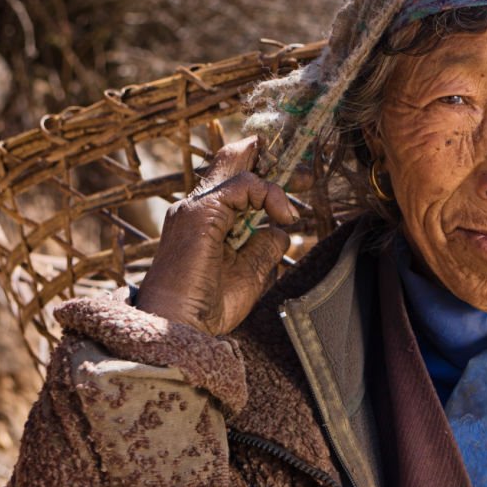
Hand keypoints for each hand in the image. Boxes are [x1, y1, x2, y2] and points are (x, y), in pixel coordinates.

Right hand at [135, 136, 297, 334]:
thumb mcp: (250, 273)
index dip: (265, 171)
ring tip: (291, 209)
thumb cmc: (209, 307)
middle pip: (232, 161)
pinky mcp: (201, 212)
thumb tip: (281, 230)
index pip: (233, 179)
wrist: (180, 328)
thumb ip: (264, 247)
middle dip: (273, 158)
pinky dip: (268, 194)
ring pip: (237, 166)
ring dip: (276, 181)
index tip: (299, 179)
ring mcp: (196, 207)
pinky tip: (282, 216)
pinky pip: (242, 184)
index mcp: (206, 220)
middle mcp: (197, 207)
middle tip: (306, 175)